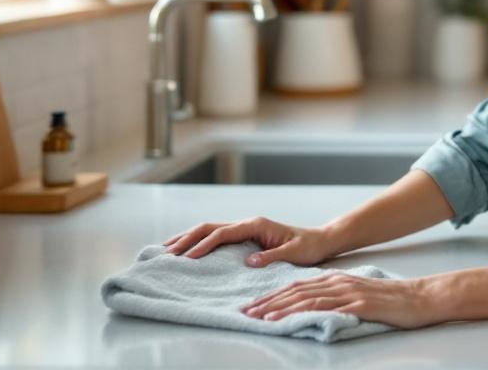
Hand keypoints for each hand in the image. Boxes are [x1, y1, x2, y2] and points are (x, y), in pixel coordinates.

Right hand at [163, 216, 333, 266]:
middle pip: (210, 227)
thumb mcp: (293, 253)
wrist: (320, 240)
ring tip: (168, 248)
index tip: (187, 259)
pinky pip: (218, 237)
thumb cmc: (309, 247)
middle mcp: (248, 223)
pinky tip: (190, 249)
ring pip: (211, 229)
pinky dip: (200, 241)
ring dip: (189, 238)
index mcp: (256, 225)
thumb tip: (248, 263)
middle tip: (166, 252)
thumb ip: (272, 257)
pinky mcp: (246, 236)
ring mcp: (246, 228)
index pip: (222, 234)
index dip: (203, 246)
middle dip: (187, 238)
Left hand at [240, 271, 441, 329]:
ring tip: (259, 315)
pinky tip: (287, 319)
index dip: (275, 294)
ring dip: (279, 307)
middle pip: (296, 290)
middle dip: (269, 301)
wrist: (420, 297)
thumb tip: (315, 309)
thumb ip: (337, 299)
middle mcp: (338, 282)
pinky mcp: (357, 305)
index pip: (299, 286)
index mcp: (337, 279)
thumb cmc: (392, 301)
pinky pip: (324, 309)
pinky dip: (301, 313)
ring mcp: (348, 292)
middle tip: (247, 311)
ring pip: (305, 298)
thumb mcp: (359, 295)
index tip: (255, 304)